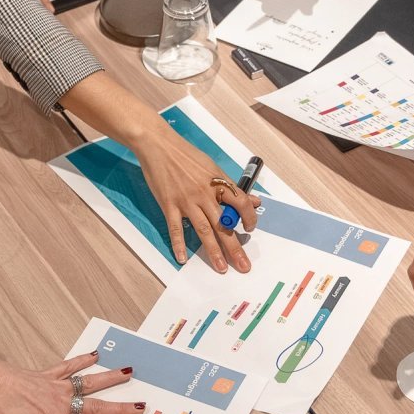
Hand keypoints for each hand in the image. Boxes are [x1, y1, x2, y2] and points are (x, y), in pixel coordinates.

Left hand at [0, 348, 143, 413]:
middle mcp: (60, 401)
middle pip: (96, 407)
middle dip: (120, 409)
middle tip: (141, 407)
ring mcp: (56, 386)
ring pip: (88, 383)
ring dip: (110, 379)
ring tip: (129, 374)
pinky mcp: (48, 374)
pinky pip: (69, 366)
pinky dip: (83, 360)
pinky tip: (96, 355)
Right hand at [131, 121, 255, 272]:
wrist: (159, 145)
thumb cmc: (186, 155)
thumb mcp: (213, 167)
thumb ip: (232, 186)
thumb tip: (254, 200)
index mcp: (218, 183)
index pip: (242, 203)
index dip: (249, 218)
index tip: (250, 230)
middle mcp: (205, 194)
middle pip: (224, 225)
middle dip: (235, 247)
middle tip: (243, 265)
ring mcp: (187, 201)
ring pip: (203, 230)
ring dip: (213, 251)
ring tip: (221, 267)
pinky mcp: (169, 205)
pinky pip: (176, 229)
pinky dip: (179, 245)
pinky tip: (183, 259)